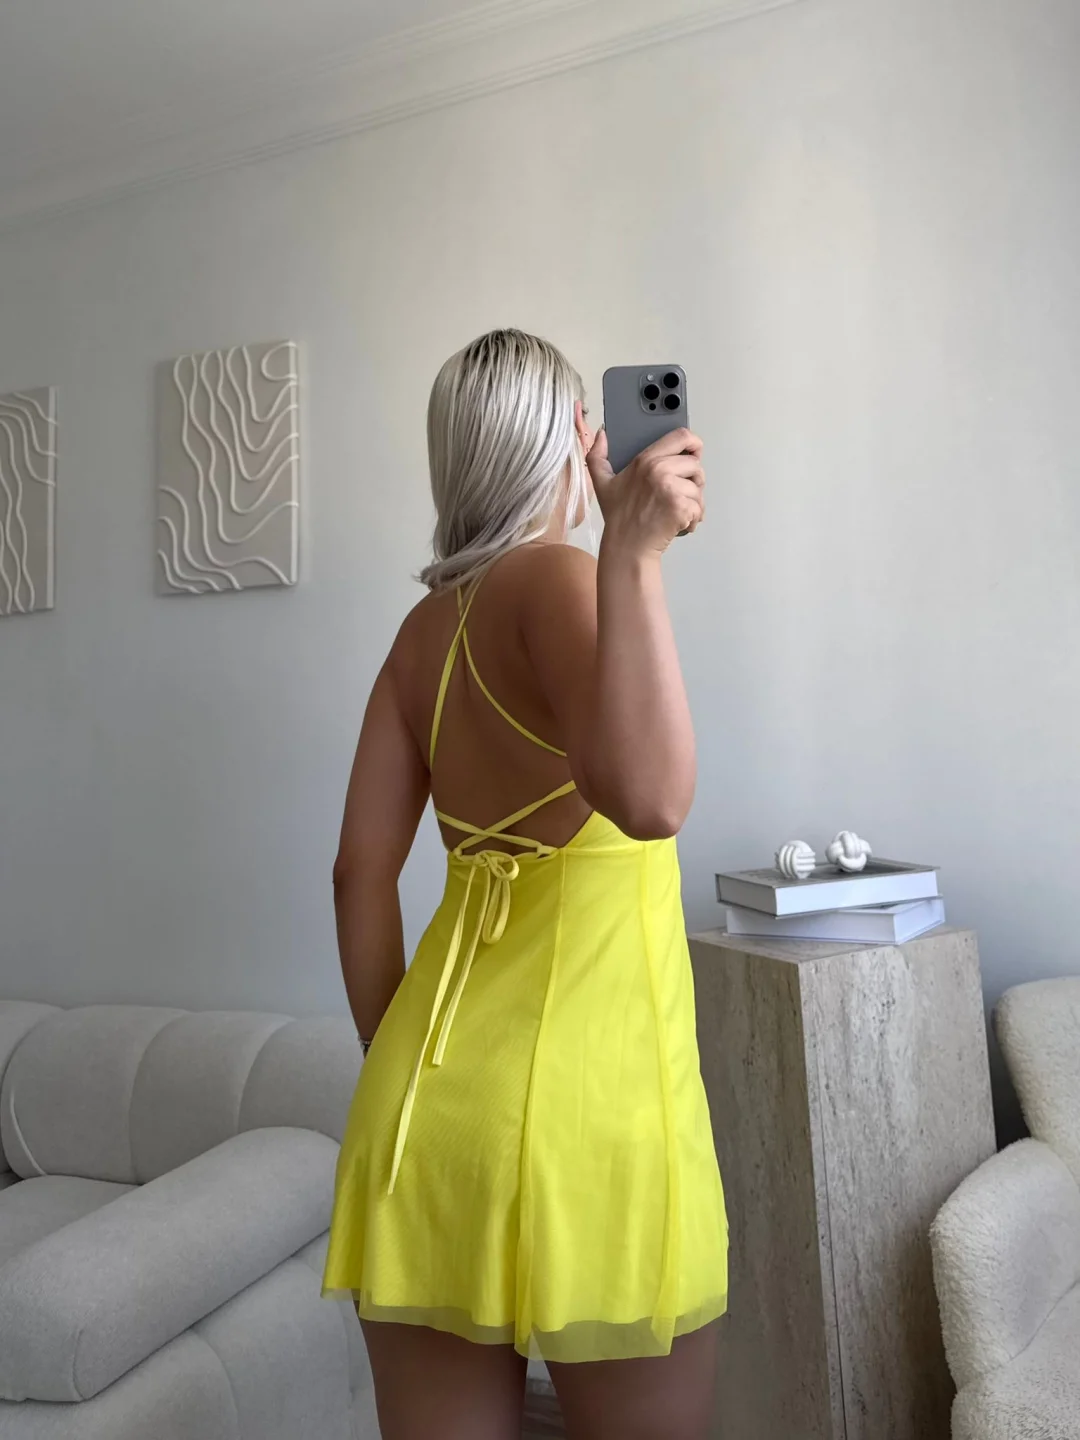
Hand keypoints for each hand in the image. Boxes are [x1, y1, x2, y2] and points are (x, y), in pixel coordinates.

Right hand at [586, 427, 704, 556]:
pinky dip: (693, 519)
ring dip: (693, 503)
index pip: (682, 436)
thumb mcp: (602, 483)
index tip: (695, 453)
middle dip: (693, 481)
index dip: (694, 443)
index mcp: (645, 460)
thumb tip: (601, 433)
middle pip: (696, 465)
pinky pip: (699, 508)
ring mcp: (671, 489)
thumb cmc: (619, 516)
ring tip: (676, 512)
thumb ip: (597, 455)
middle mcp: (660, 470)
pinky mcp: (681, 508)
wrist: (627, 546)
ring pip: (699, 489)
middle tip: (679, 495)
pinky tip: (679, 524)